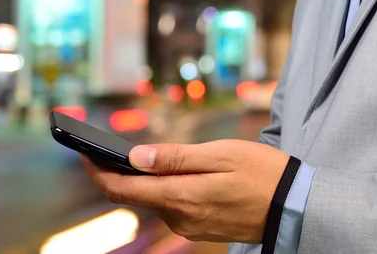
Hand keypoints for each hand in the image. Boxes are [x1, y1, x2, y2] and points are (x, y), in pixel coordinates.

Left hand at [80, 139, 289, 242]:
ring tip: (132, 156)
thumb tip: (136, 157)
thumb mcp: (219, 155)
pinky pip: (169, 206)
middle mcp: (179, 217)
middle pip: (133, 196)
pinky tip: (162, 173)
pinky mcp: (198, 227)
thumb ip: (175, 158)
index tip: (83, 152)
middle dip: (114, 173)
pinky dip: (158, 189)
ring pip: (151, 200)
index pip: (122, 189)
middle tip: (103, 148)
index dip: (97, 171)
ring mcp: (189, 226)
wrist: (294, 205)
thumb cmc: (261, 172)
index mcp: (180, 197)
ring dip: (138, 180)